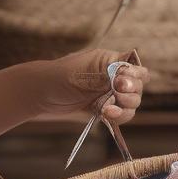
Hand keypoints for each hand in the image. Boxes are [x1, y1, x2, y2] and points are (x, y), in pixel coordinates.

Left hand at [36, 48, 150, 123]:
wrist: (40, 94)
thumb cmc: (58, 77)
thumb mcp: (84, 72)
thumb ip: (107, 72)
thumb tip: (129, 67)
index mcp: (110, 61)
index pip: (135, 67)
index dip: (133, 76)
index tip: (121, 83)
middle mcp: (114, 77)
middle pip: (137, 87)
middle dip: (131, 93)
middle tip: (117, 95)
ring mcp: (109, 94)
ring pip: (131, 103)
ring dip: (125, 108)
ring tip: (108, 110)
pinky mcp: (104, 108)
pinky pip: (120, 114)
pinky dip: (117, 117)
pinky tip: (106, 115)